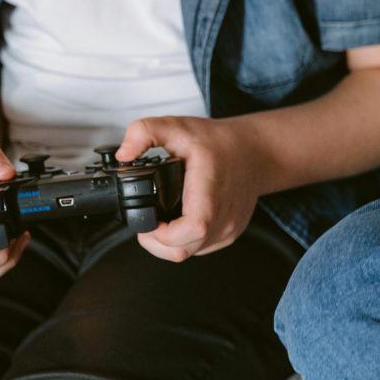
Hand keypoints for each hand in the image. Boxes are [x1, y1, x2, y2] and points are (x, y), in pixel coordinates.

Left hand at [116, 116, 266, 261]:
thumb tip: (123, 154)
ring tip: (161, 223)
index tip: (149, 221)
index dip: (163, 234)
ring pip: (190, 252)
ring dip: (169, 243)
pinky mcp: (230, 234)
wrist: (255, 152)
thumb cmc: (219, 143)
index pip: (192, 228)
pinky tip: (179, 222)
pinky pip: (201, 248)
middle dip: (156, 243)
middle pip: (183, 250)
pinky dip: (185, 241)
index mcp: (209, 191)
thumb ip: (144, 133)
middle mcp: (223, 215)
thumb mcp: (177, 126)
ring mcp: (228, 228)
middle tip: (146, 223)